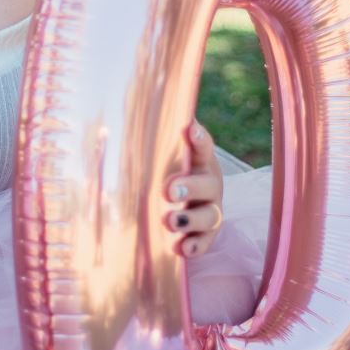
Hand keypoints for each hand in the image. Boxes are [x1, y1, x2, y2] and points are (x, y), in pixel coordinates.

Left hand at [164, 119, 223, 258]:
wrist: (185, 202)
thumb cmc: (169, 169)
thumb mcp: (165, 152)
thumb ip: (158, 135)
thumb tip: (138, 101)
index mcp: (200, 160)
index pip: (203, 146)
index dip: (198, 138)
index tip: (190, 130)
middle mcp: (210, 184)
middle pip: (207, 184)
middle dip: (190, 187)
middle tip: (168, 189)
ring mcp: (210, 211)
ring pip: (209, 216)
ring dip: (190, 219)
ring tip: (169, 221)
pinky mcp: (206, 235)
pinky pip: (205, 243)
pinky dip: (194, 247)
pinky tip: (180, 249)